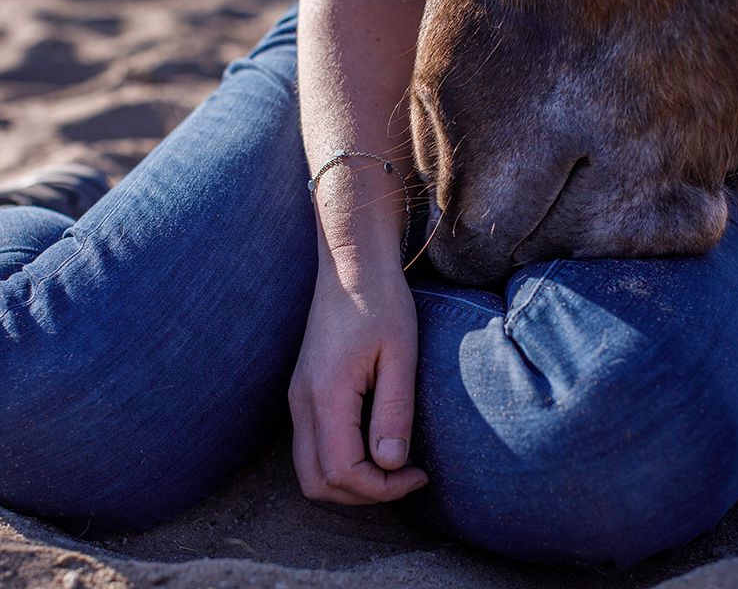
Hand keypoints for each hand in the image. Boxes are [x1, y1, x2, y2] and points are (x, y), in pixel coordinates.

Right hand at [288, 258, 426, 503]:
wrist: (352, 265)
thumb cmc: (382, 303)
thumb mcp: (401, 355)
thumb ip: (395, 411)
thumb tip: (392, 464)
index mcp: (326, 394)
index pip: (343, 471)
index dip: (383, 488)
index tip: (418, 474)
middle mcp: (302, 401)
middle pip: (317, 483)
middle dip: (363, 494)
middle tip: (406, 477)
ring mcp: (298, 397)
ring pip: (310, 469)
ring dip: (350, 481)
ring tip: (395, 465)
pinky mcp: (304, 392)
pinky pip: (312, 446)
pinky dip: (341, 461)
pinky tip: (377, 443)